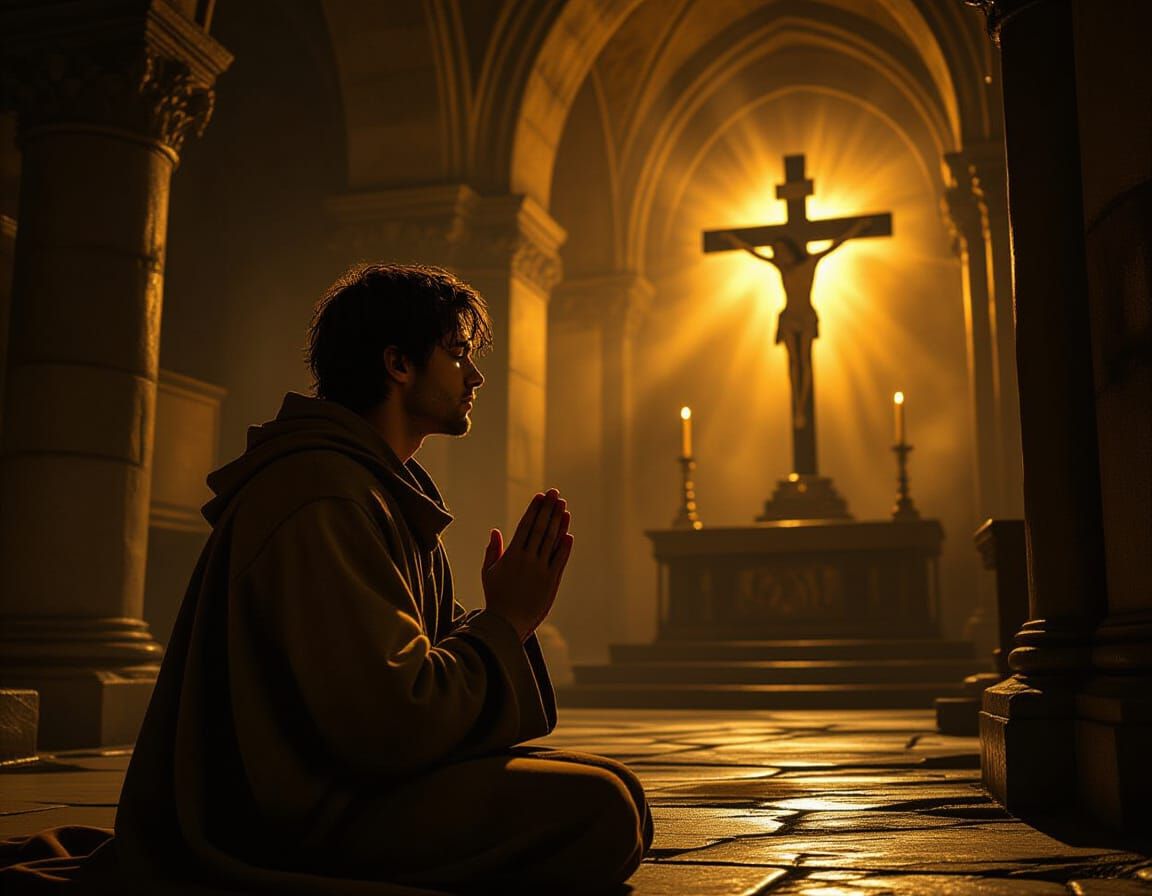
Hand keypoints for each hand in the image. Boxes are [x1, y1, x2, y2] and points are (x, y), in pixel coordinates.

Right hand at [481, 489, 573, 641]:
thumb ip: (493, 551)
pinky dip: (564, 547)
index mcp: (511, 555)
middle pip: (540, 529)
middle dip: (548, 509)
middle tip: (555, 493)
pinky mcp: (551, 582)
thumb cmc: (495, 597)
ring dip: (558, 523)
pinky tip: (568, 534)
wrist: (506, 624)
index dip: (534, 510)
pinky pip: (559, 560)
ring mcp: (540, 570)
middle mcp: (527, 560)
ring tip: (564, 507)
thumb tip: (495, 531)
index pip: (525, 526)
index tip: (540, 496)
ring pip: (551, 541)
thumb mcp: (488, 572)